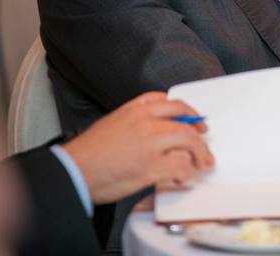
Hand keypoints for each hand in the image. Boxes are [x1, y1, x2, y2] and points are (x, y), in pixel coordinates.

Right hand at [63, 92, 213, 204]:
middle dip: (200, 133)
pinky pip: (180, 166)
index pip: (171, 102)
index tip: (196, 120)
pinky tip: (182, 178)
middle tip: (205, 142)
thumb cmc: (90, 151)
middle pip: (185, 121)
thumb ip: (137, 117)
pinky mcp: (150, 166)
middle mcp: (145, 121)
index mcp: (136, 109)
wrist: (74, 170)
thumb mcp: (114, 120)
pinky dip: (186, 173)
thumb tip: (158, 123)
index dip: (189, 112)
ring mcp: (149, 143)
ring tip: (201, 163)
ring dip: (199, 153)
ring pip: (188, 140)